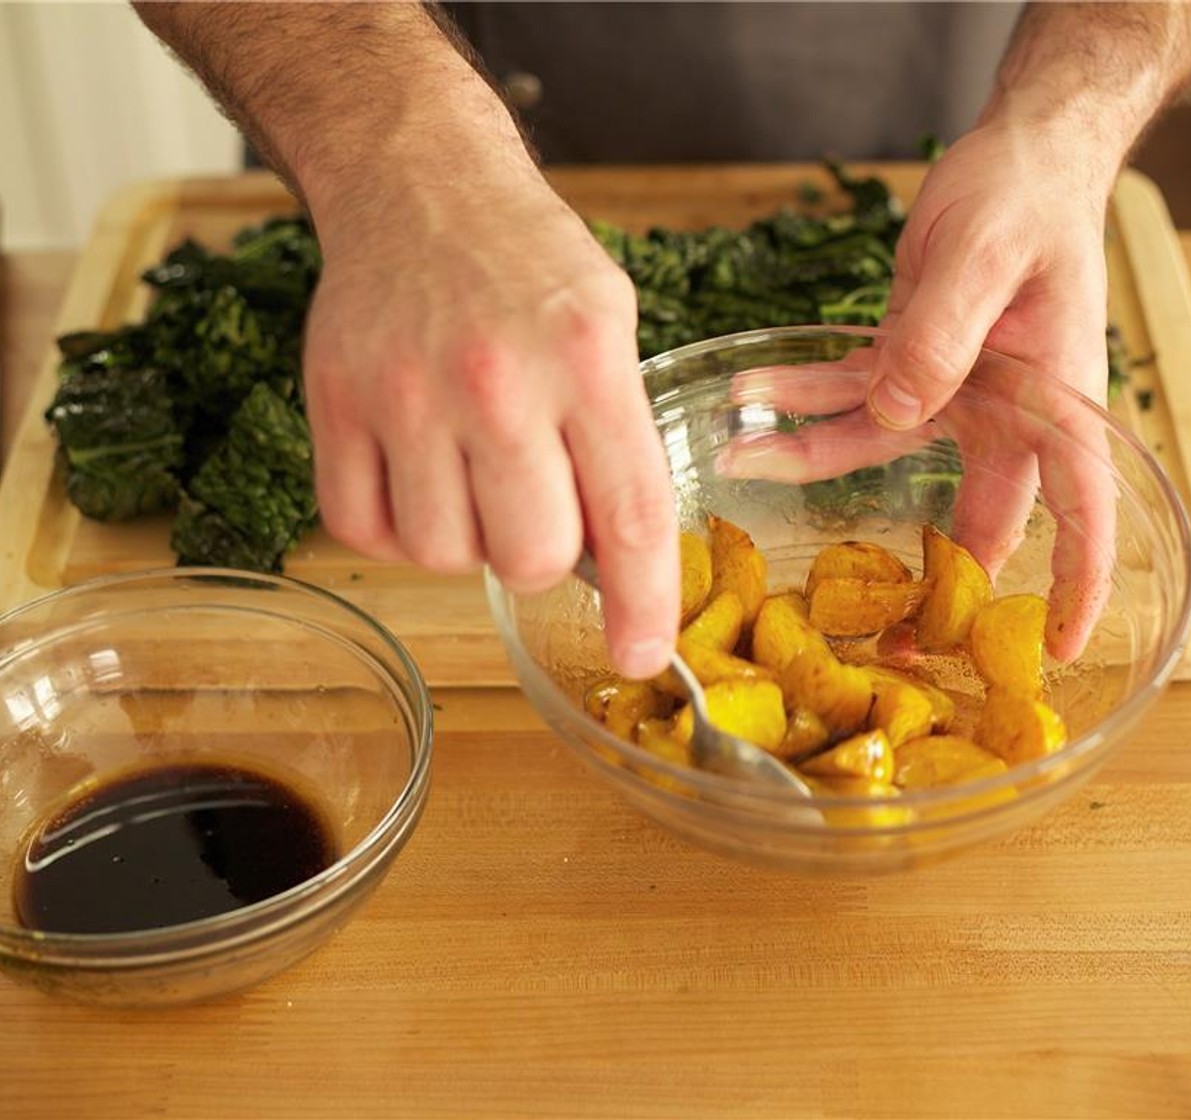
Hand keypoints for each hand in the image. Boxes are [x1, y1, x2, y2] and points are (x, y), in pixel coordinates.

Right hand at [300, 163, 679, 679]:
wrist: (420, 184)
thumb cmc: (530, 266)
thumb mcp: (610, 330)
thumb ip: (618, 442)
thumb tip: (614, 567)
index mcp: (588, 359)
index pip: (630, 516)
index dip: (642, 605)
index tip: (642, 657)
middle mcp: (496, 380)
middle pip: (531, 557)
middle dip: (543, 556)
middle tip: (536, 504)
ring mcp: (405, 393)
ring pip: (445, 556)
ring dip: (468, 539)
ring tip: (472, 474)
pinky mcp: (334, 401)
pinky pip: (366, 531)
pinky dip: (397, 529)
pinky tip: (419, 477)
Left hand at [721, 122, 1120, 660]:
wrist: (1019, 158)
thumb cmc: (1029, 200)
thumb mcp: (987, 256)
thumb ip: (945, 333)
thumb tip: (897, 411)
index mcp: (1054, 402)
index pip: (1083, 509)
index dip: (1077, 583)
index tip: (1060, 648)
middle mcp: (1006, 416)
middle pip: (972, 520)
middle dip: (924, 582)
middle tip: (874, 642)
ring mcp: (953, 396)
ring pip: (879, 453)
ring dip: (811, 463)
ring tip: (741, 462)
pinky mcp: (908, 365)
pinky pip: (848, 395)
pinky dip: (801, 398)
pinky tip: (750, 399)